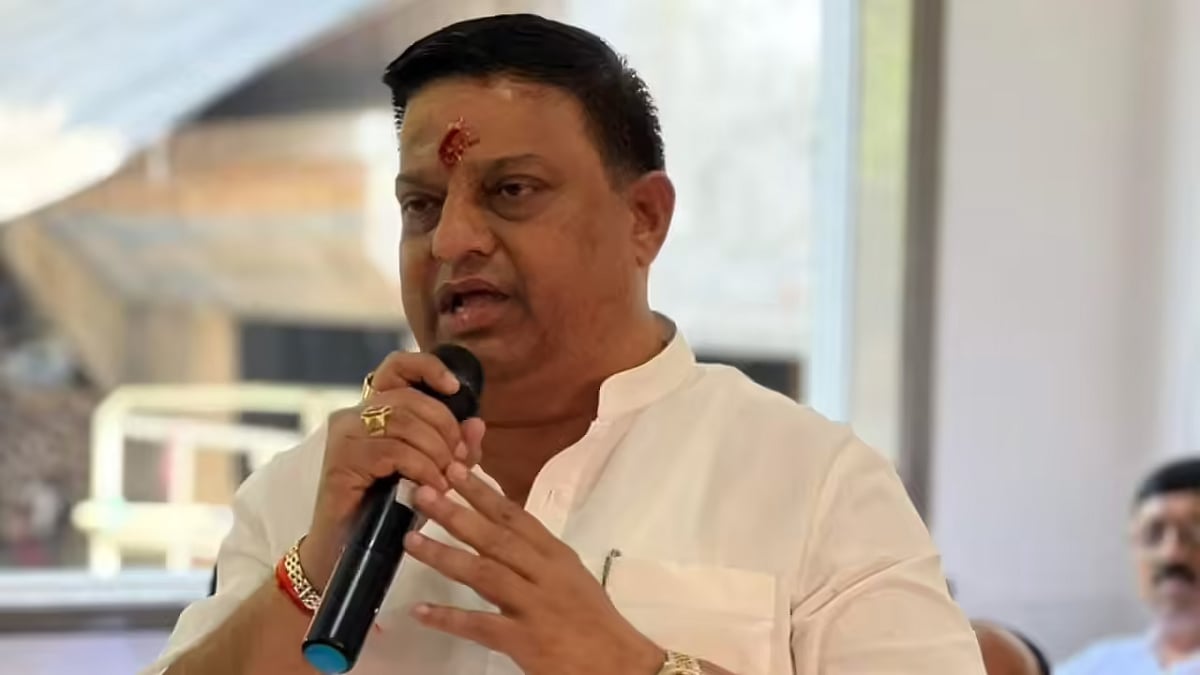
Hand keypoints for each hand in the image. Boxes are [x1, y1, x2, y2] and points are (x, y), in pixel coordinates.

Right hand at [300, 352, 485, 587]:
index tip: (454, 387)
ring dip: (436, 451)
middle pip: (411, 400)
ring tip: (448, 478)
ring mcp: (345, 435)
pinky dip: (421, 468)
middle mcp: (354, 414)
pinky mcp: (342, 459)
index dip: (428, 368)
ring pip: (404, 423)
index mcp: (374, 410)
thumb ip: (455, 448)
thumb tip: (477, 423)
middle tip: (460, 460)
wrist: (349, 550)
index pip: (397, 367)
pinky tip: (432, 487)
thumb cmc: (389, 510)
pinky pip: (393, 451)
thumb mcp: (432, 472)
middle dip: (445, 428)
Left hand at [404, 462, 664, 674]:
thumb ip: (537, 556)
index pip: (515, 516)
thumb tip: (500, 531)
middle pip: (495, 538)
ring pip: (484, 574)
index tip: (455, 469)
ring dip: (445, 556)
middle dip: (457, 513)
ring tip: (412, 540)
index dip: (483, 492)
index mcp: (556, 555)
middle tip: (424, 493)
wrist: (620, 664)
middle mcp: (545, 574)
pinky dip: (449, 617)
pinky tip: (420, 610)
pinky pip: (480, 625)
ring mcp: (534, 606)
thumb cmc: (594, 621)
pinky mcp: (525, 640)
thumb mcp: (570, 577)